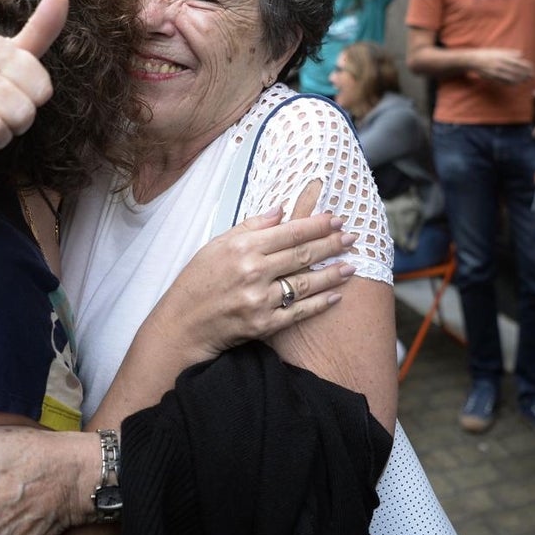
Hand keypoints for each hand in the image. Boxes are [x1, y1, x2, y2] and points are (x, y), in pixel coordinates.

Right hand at [147, 209, 355, 357]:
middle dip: (331, 244)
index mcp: (242, 247)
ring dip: (332, 273)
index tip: (336, 220)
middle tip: (352, 238)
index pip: (289, 232)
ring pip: (305, 283)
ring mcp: (259, 300)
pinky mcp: (263, 324)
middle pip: (302, 254)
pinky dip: (320, 304)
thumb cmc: (197, 282)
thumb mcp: (216, 245)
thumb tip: (281, 210)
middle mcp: (253, 271)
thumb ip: (250, 227)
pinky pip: (299, 312)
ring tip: (351, 266)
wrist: (182, 324)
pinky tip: (336, 295)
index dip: (316, 225)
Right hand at [471, 48, 534, 84]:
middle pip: (517, 71)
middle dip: (526, 74)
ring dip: (520, 79)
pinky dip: (512, 83)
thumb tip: (521, 55)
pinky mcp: (492, 77)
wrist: (473, 60)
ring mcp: (496, 71)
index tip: (532, 69)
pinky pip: (504, 81)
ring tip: (525, 80)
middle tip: (532, 76)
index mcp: (503, 57)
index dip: (527, 67)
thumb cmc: (487, 54)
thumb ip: (510, 53)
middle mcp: (500, 64)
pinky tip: (516, 83)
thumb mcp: (499, 51)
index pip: (519, 63)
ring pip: (511, 77)